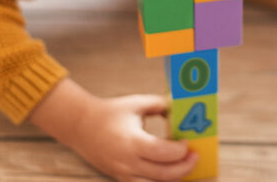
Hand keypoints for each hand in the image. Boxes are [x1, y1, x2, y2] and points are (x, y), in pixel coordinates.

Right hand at [29, 79, 197, 181]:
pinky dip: (160, 180)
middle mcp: (126, 162)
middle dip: (184, 167)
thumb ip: (160, 105)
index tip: (187, 142)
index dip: (179, 150)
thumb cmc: (110, 113)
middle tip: (194, 156)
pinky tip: (170, 170)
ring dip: (174, 177)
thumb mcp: (136, 103)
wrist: (81, 127)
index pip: (161, 152)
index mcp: (130, 141)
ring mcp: (123, 173)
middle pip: (162, 174)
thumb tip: (180, 107)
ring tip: (184, 165)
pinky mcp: (122, 178)